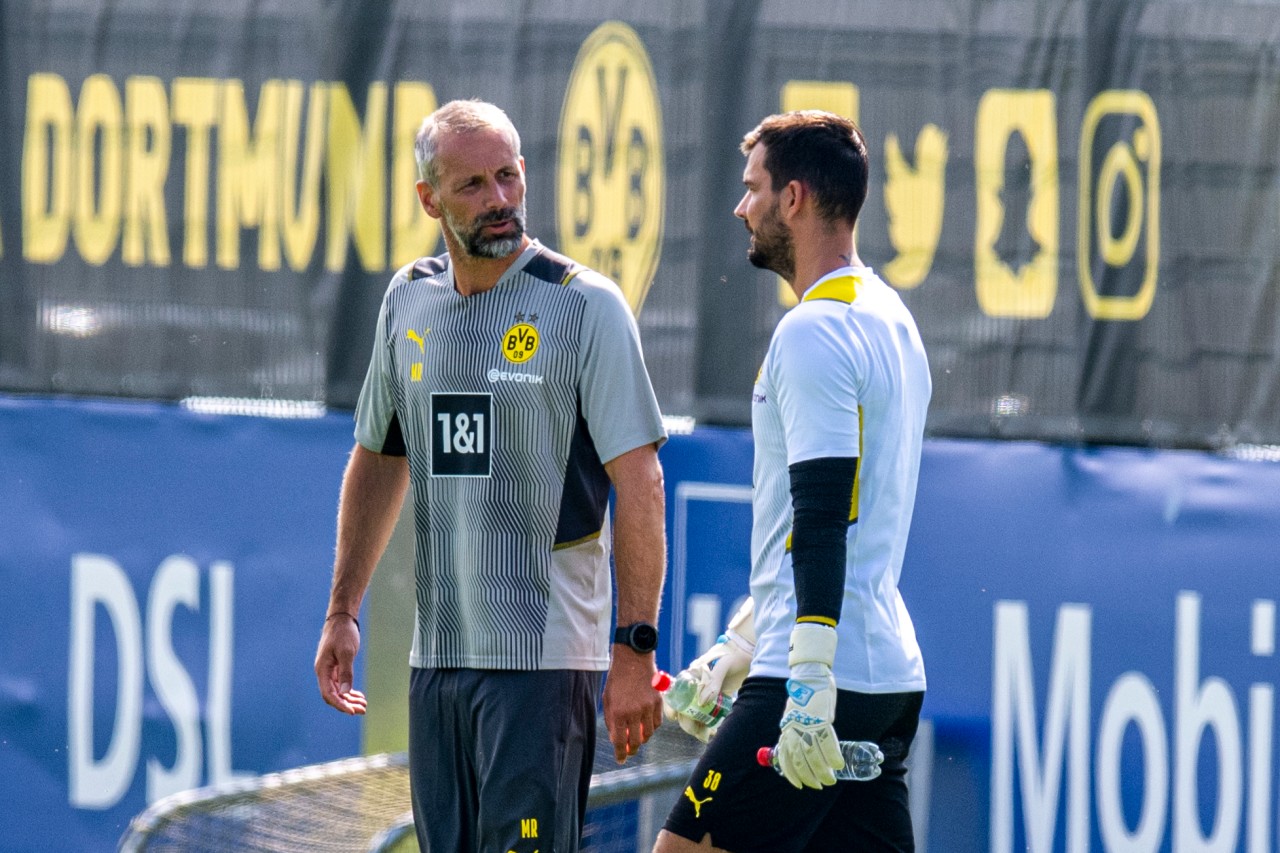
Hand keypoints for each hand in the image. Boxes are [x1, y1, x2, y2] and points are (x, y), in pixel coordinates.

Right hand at [314, 612, 366, 715]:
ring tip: (364, 705)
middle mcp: (323, 672)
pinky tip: (360, 696)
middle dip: (347, 704)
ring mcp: (329, 671)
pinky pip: (341, 684)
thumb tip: (345, 692)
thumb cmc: (343, 633)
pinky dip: (350, 691)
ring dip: (350, 699)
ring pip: (338, 691)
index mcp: (322, 669)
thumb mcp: (346, 652)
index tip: (352, 711)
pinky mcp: (336, 668)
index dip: (340, 704)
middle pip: (333, 695)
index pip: (328, 694)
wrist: (341, 619)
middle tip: (363, 709)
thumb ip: (346, 672)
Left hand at [604, 648, 662, 762]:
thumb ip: (611, 721)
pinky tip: (646, 726)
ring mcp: (648, 708)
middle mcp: (635, 713)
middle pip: (636, 741)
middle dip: (632, 750)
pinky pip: (657, 722)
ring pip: (649, 734)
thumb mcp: (608, 700)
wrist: (633, 659)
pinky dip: (652, 728)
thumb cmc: (617, 679)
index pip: (620, 741)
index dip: (620, 754)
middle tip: (629, 751)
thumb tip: (616, 738)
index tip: (620, 760)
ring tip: (637, 737)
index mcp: (619, 713)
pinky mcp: (658, 702)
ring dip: (642, 739)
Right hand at [663, 598, 754, 742]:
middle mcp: (694, 687)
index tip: (676, 717)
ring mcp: (705, 694)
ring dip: (698, 727)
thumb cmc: (733, 656)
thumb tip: (701, 703)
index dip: (671, 706)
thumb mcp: (723, 666)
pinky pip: (707, 716)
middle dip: (688, 722)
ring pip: (695, 715)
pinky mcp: (715, 700)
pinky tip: (714, 731)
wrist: (749, 654)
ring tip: (709, 735)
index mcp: (691, 676)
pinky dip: (708, 725)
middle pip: (684, 708)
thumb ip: (713, 682)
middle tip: (700, 733)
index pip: (674, 693)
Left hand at [774, 623, 842, 788]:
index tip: (798, 784)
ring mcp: (807, 722)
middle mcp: (794, 726)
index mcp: (787, 726)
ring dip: (821, 770)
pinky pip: (827, 741)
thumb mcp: (795, 713)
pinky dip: (833, 755)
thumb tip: (802, 744)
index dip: (791, 772)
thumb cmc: (805, 693)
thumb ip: (796, 728)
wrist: (810, 673)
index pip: (786, 754)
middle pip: (799, 758)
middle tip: (818, 786)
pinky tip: (839, 764)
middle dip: (808, 775)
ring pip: (812, 753)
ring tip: (830, 780)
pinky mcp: (821, 717)